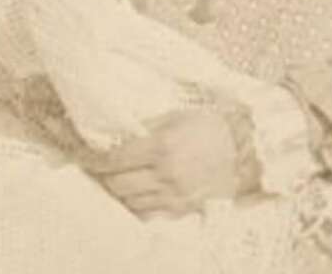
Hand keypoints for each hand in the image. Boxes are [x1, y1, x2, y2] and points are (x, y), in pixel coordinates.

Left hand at [87, 108, 255, 217]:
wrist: (246, 150)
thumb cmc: (212, 126)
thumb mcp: (177, 116)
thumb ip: (146, 127)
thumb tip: (116, 134)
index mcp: (163, 147)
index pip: (115, 159)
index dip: (95, 158)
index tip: (85, 155)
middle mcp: (165, 175)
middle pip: (118, 184)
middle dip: (103, 176)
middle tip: (97, 167)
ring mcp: (173, 197)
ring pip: (129, 202)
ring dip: (118, 191)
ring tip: (114, 180)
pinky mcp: (181, 210)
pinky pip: (147, 215)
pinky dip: (134, 206)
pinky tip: (133, 196)